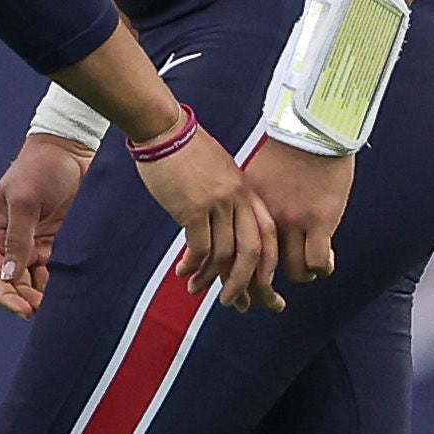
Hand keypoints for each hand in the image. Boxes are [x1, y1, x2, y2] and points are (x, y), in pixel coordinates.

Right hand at [0, 134, 92, 317]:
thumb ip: (18, 238)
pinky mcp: (61, 242)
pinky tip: (71, 290)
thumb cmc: (39, 167)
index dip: (3, 296)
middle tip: (46, 311)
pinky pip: (58, 271)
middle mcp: (16, 243)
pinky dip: (61, 283)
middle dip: (27, 300)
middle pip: (15, 284)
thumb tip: (9, 275)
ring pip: (37, 282)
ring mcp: (39, 244)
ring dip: (44, 295)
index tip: (22, 309)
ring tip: (60, 304)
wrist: (71, 148)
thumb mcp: (23, 200)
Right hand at [137, 128, 281, 312]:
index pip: (267, 233)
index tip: (262, 285)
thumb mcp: (220, 170)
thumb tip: (224, 225)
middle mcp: (237, 199)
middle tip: (236, 303)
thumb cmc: (187, 150)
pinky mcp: (193, 207)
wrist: (166, 130)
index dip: (267, 263)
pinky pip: (200, 246)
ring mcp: (217, 203)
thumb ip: (228, 196)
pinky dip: (193, 265)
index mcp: (246, 191)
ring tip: (198, 291)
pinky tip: (184, 272)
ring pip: (224, 253)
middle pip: (253, 250)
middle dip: (246, 283)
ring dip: (211, 278)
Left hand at [246, 138, 352, 282]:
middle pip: (259, 268)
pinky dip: (321, 267)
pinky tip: (323, 265)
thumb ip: (251, 201)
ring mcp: (293, 221)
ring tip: (306, 268)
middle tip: (271, 294)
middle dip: (263, 288)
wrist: (312, 125)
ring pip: (292, 270)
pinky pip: (318, 261)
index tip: (239, 286)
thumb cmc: (287, 144)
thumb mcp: (255, 174)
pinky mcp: (319, 221)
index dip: (234, 274)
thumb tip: (241, 219)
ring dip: (300, 273)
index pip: (236, 252)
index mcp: (247, 207)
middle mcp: (267, 217)